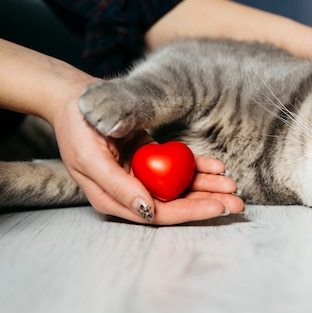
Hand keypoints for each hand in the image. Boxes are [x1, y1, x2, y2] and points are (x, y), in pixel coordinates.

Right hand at [51, 96, 243, 224]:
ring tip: (233, 185)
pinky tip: (218, 166)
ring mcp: (142, 174)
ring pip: (180, 186)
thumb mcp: (91, 159)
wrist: (73, 98)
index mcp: (113, 199)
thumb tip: (147, 210)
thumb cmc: (77, 127)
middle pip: (175, 203)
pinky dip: (197, 166)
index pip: (158, 215)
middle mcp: (130, 191)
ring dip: (208, 186)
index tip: (218, 207)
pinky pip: (177, 165)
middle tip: (238, 202)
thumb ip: (117, 186)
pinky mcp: (150, 157)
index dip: (190, 212)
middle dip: (207, 203)